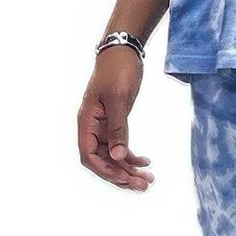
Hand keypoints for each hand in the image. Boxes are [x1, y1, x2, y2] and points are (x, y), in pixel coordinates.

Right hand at [77, 48, 152, 189]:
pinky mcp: (115, 122)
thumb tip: (118, 156)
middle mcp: (92, 126)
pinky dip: (132, 156)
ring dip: (129, 169)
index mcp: (86, 121)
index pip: (88, 155)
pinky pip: (120, 146)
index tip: (124, 178)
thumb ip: (118, 128)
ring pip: (112, 155)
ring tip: (148, 179)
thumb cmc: (117, 70)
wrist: (123, 51)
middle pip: (101, 160)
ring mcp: (103, 126)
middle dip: (121, 174)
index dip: (105, 170)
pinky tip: (147, 162)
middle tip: (143, 185)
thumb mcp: (119, 98)